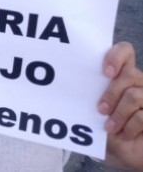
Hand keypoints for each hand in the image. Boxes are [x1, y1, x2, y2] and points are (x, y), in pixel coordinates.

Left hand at [100, 41, 142, 168]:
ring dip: (119, 114)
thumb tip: (68, 85)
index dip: (117, 56)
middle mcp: (138, 83)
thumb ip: (89, 96)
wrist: (123, 154)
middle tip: (100, 109)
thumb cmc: (105, 131)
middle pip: (130, 74)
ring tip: (109, 126)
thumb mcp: (93, 112)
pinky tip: (124, 134)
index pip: (125, 51)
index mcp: (121, 76)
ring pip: (135, 95)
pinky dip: (130, 126)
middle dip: (112, 93)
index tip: (105, 72)